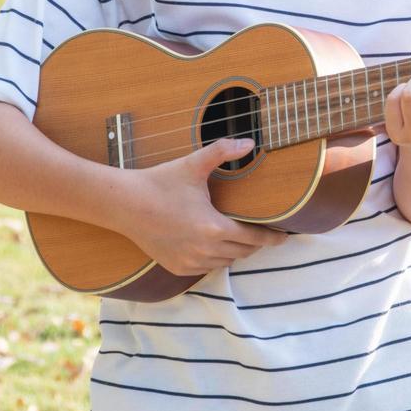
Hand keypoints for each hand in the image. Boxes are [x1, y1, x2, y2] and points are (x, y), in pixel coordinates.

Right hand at [116, 137, 287, 276]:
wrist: (125, 204)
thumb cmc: (161, 182)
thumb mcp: (193, 164)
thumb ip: (223, 151)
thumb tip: (250, 143)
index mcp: (214, 228)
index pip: (254, 238)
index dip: (272, 238)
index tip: (284, 237)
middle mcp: (204, 250)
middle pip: (242, 252)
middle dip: (256, 244)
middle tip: (264, 234)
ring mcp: (189, 262)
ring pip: (225, 262)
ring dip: (235, 251)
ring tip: (242, 238)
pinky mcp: (176, 267)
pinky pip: (206, 267)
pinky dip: (215, 258)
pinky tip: (217, 246)